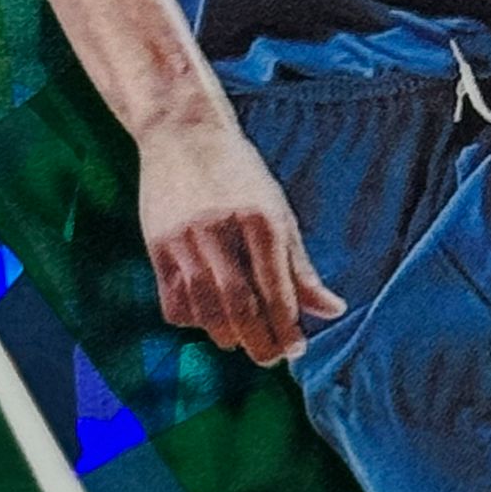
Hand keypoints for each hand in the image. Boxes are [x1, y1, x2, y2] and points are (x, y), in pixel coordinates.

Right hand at [136, 114, 345, 365]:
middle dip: (259, 341)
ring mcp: (185, 241)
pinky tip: (209, 319)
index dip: (288, 326)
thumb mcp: (278, 210)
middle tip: (271, 358)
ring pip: (206, 310)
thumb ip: (300, 266)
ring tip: (243, 342)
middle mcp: (221, 231)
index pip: (277, 289)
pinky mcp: (157, 247)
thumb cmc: (239, 174)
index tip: (297, 349)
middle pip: (241, 306)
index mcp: (260, 220)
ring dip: (227, 335)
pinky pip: (174, 302)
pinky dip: (193, 320)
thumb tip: (332, 311)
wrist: (182, 133)